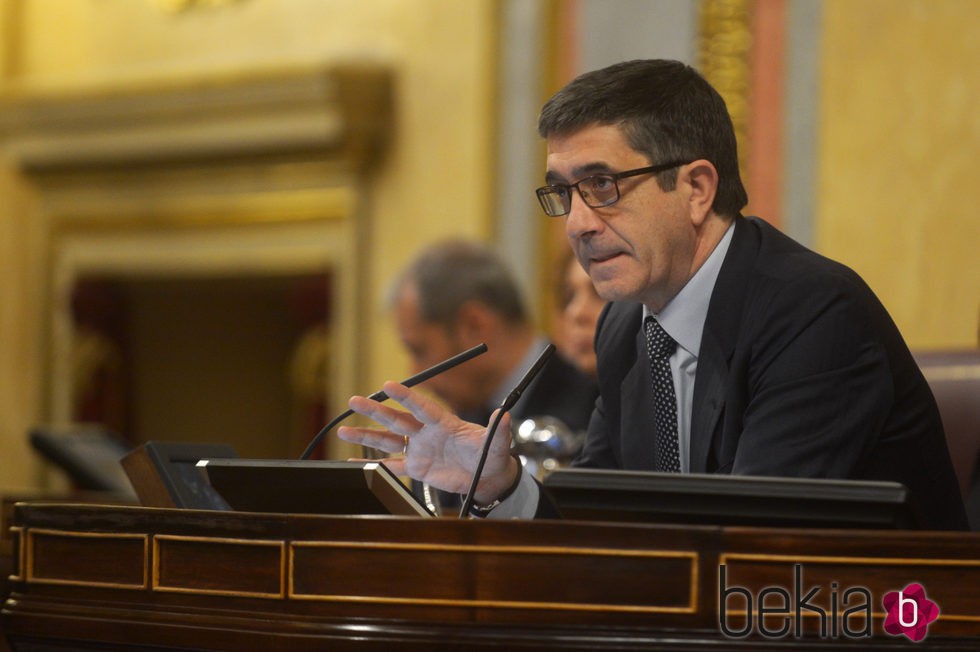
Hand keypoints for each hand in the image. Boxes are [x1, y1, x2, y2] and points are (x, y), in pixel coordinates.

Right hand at [337, 381, 517, 502]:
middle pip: (397, 419)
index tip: (388, 385)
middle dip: (376, 410)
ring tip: (344, 429)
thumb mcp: (497, 443)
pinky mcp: (417, 468)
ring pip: (388, 440)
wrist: (487, 475)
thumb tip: (505, 415)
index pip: (421, 407)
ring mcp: (419, 449)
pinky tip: (354, 462)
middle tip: (355, 400)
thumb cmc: (492, 454)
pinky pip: (392, 465)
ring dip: (367, 435)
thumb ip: (499, 430)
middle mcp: (426, 432)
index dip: (405, 396)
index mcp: (444, 422)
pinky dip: (373, 465)